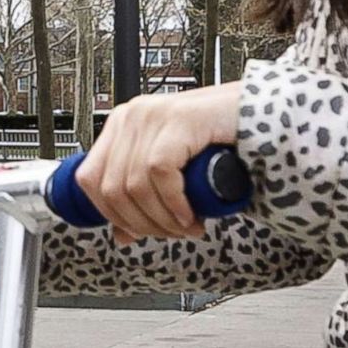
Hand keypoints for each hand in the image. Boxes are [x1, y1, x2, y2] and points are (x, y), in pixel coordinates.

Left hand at [77, 81, 242, 244]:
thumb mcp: (172, 171)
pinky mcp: (178, 119)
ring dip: (162, 219)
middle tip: (171, 233)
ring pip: (134, 185)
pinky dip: (175, 203)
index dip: (112, 215)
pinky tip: (191, 214)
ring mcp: (153, 114)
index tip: (138, 231)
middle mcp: (132, 116)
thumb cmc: (219, 139)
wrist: (258, 114)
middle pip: (111, 188)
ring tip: (186, 227)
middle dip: (142, 223)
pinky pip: (161, 173)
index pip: (89, 179)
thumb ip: (144, 196)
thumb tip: (121, 234)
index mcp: (122, 124)